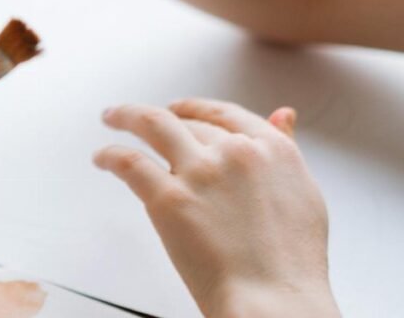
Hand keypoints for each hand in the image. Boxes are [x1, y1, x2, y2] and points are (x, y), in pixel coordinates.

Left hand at [94, 99, 338, 317]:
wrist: (274, 300)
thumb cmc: (291, 263)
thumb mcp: (304, 193)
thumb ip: (286, 150)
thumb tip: (282, 116)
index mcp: (271, 149)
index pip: (223, 114)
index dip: (196, 108)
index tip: (180, 109)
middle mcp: (234, 152)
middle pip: (187, 122)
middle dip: (161, 118)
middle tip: (140, 119)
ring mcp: (200, 173)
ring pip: (151, 123)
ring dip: (125, 115)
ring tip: (112, 116)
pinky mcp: (168, 198)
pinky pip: (129, 162)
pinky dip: (110, 155)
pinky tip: (102, 157)